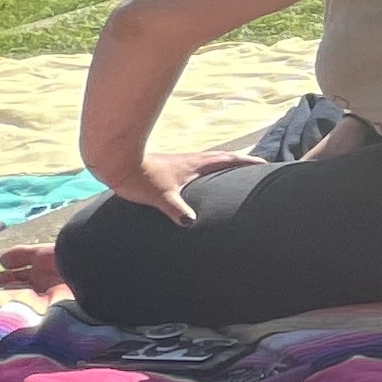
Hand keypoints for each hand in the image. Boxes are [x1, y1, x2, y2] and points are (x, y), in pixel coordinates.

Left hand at [104, 150, 250, 225]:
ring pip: (208, 163)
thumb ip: (176, 209)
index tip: (265, 164)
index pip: (228, 160)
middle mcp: (190, 161)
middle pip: (222, 159)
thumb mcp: (161, 196)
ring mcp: (180, 163)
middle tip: (255, 169)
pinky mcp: (169, 168)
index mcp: (195, 164)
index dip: (247, 162)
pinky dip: (206, 172)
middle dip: (240, 163)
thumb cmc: (140, 177)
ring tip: (233, 176)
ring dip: (224, 166)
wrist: (116, 162)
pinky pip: (196, 168)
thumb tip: (190, 222)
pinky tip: (200, 183)